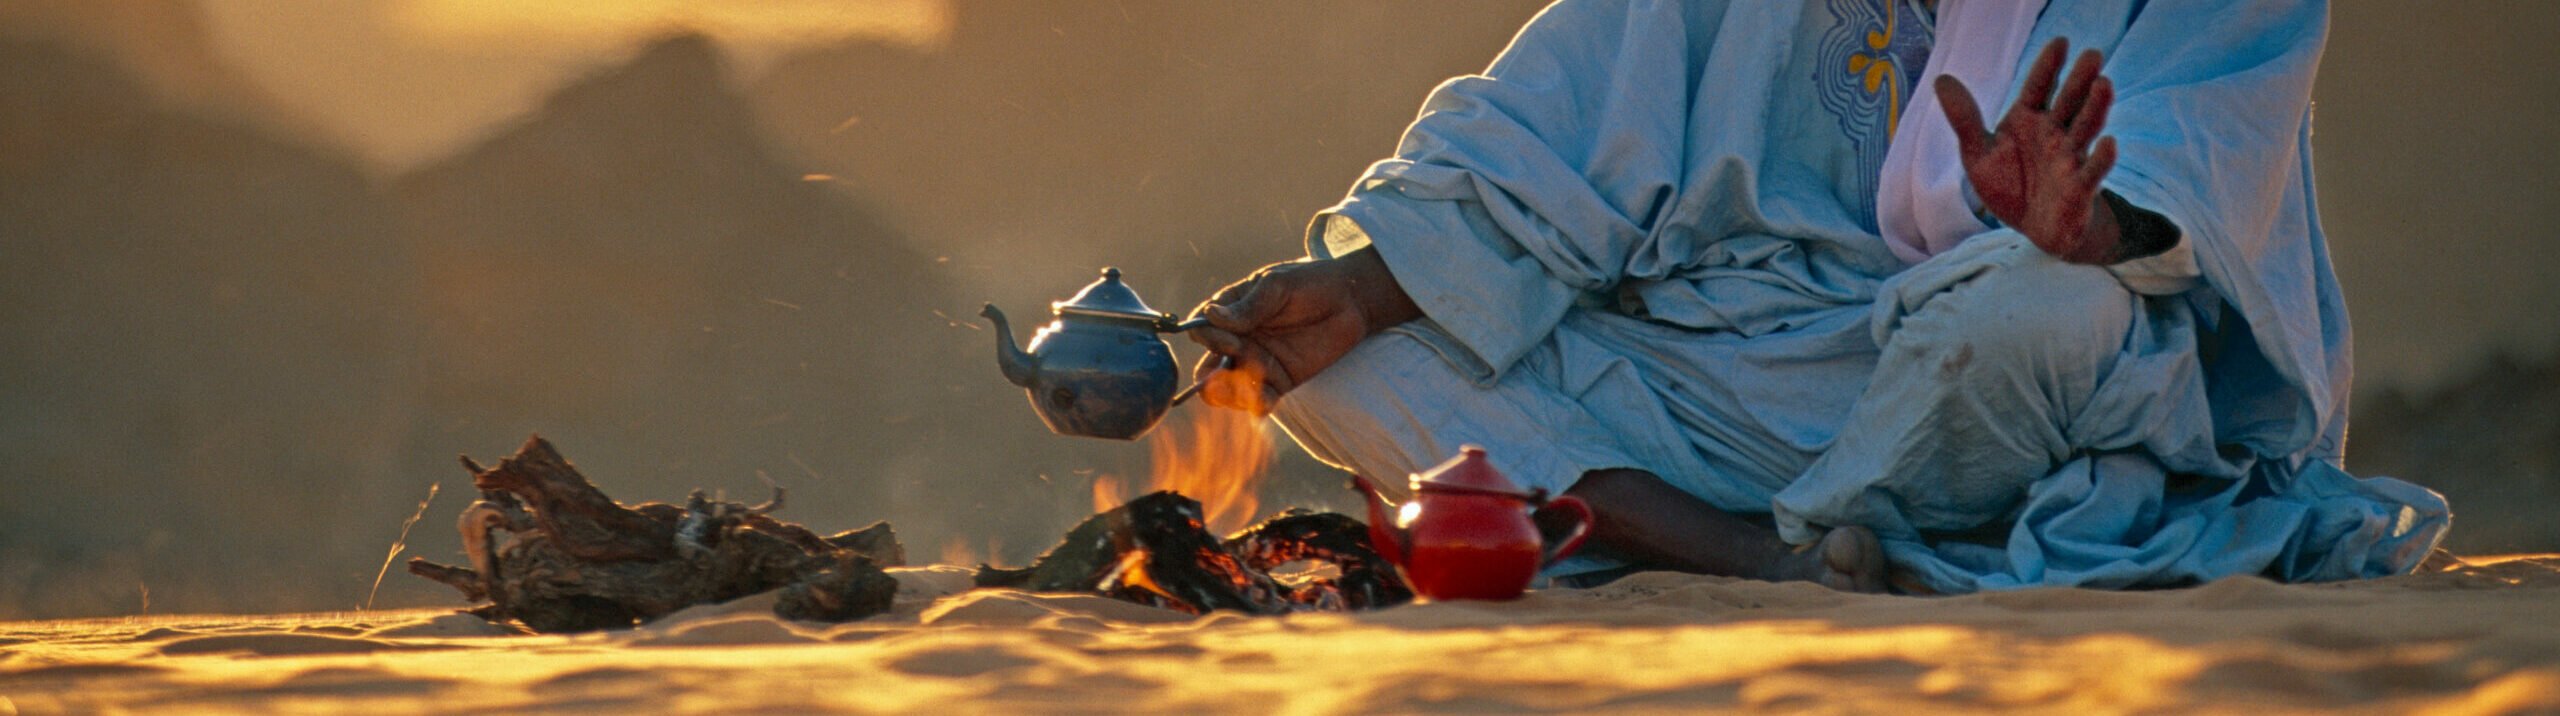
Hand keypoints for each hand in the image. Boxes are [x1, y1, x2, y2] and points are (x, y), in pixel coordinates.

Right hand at [1184, 249, 1419, 413]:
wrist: (1352, 300)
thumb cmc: (1311, 283)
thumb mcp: (1278, 286)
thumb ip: (1248, 306)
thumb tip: (1211, 315)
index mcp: (1231, 312)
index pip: (1202, 330)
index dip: (1208, 338)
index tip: (1230, 339)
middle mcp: (1239, 341)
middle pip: (1207, 369)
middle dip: (1211, 376)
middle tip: (1237, 365)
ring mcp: (1258, 364)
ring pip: (1228, 391)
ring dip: (1232, 394)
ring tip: (1252, 382)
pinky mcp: (1280, 381)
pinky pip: (1259, 402)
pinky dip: (1257, 405)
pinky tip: (1266, 397)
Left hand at [1935, 38, 2123, 264]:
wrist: (2032, 228)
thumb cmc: (2009, 185)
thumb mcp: (1977, 154)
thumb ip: (1964, 119)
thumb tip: (1942, 78)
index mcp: (2028, 120)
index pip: (2038, 88)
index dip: (2048, 66)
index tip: (2061, 42)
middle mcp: (2053, 133)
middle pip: (2068, 102)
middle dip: (2080, 80)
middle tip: (2093, 54)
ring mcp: (2069, 158)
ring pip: (2085, 129)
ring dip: (2095, 109)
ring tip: (2105, 84)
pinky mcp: (2080, 187)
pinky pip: (2092, 171)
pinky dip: (2101, 159)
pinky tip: (2109, 143)